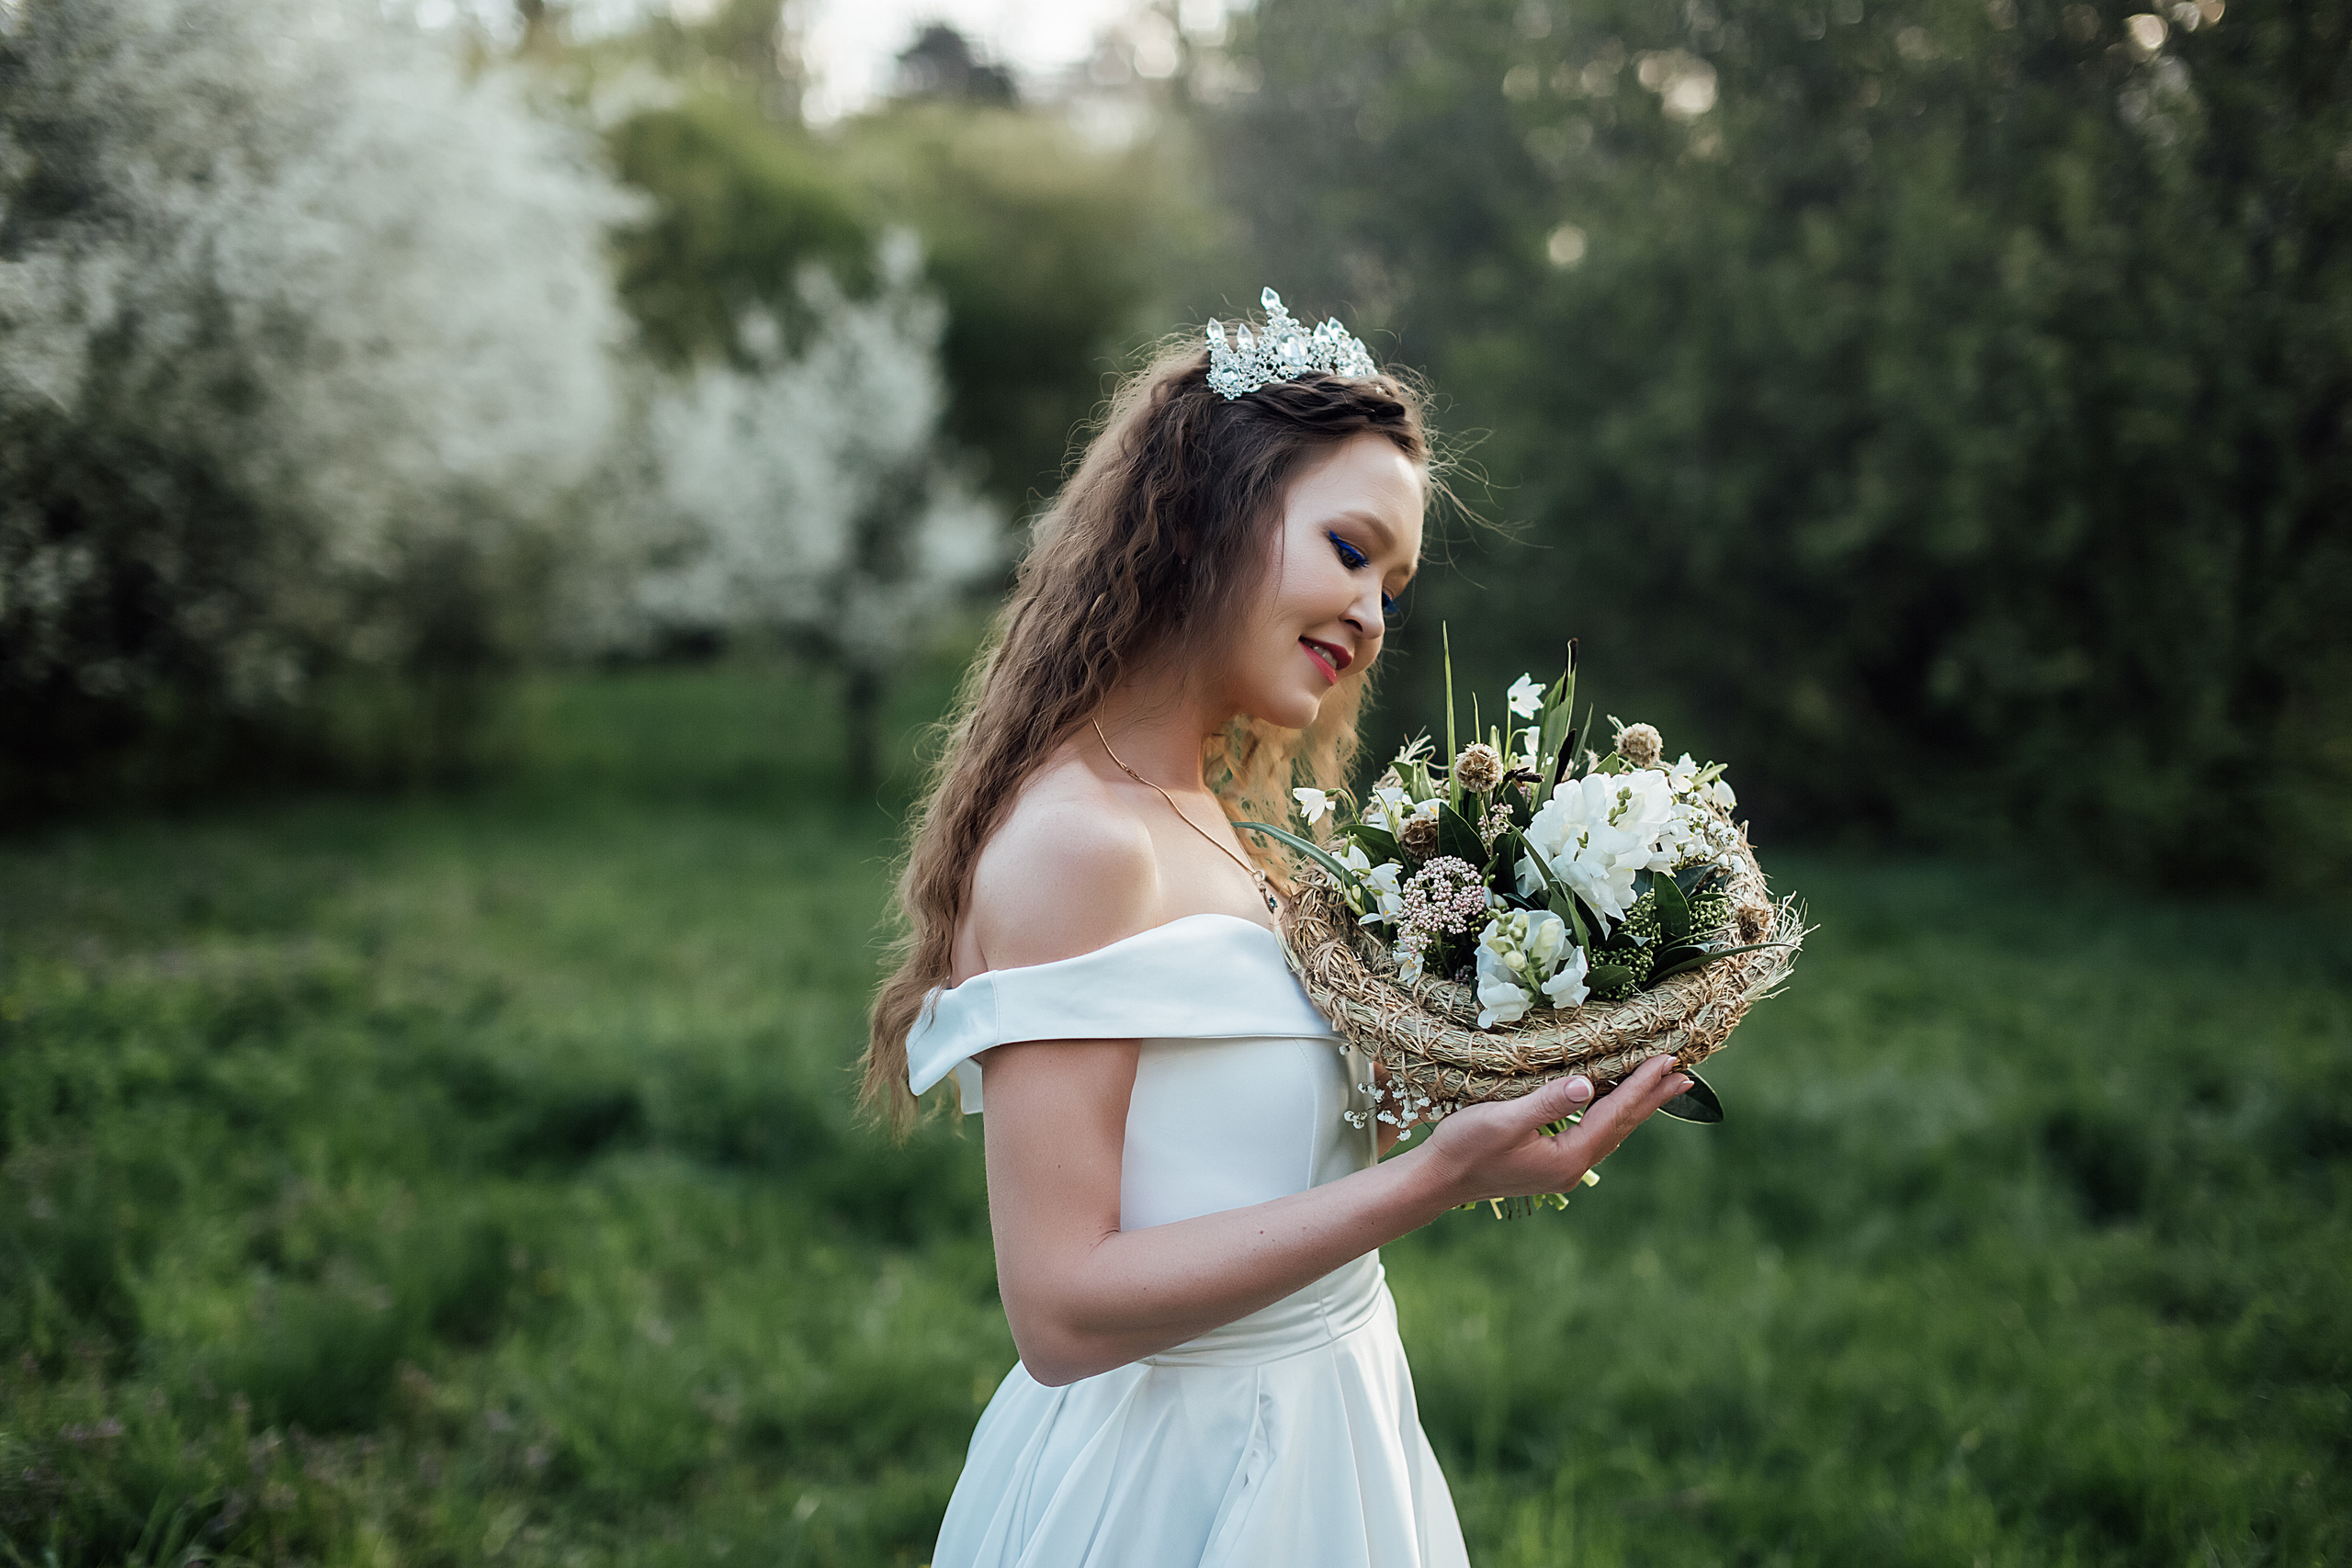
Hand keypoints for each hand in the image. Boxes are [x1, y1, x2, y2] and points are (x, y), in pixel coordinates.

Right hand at [1414, 1053, 1691, 1207]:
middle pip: (1622, 1126)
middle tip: (1685, 1077)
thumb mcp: (1503, 1119)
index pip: (1614, 1114)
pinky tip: (1613, 1104)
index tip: (1668, 1060)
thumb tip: (1587, 1084)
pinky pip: (1594, 1134)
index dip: (1641, 1085)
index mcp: (1568, 1157)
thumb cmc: (1465, 1146)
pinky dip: (1612, 1113)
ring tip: (1661, 1087)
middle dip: (1652, 1099)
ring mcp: (1563, 1168)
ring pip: (1611, 1131)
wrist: (1438, 1181)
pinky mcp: (1551, 1164)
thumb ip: (1547, 1103)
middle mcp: (1573, 1167)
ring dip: (1636, 1106)